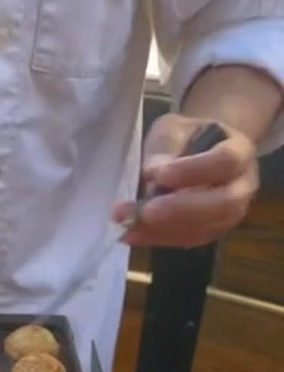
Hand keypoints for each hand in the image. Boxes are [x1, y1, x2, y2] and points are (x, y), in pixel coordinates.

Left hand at [112, 113, 258, 248]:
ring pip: (205, 229)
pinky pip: (189, 241)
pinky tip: (132, 235)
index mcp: (241, 150)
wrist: (201, 151)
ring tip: (129, 225)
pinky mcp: (212, 233)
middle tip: (145, 211)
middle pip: (223, 204)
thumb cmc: (188, 136)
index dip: (193, 171)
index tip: (160, 175)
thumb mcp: (173, 129)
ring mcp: (231, 215)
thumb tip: (152, 176)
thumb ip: (165, 149)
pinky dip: (158, 239)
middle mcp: (243, 186)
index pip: (226, 162)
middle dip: (180, 210)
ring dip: (164, 229)